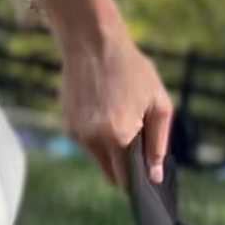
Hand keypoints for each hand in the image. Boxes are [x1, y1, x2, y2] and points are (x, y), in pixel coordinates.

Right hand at [41, 0, 172, 187]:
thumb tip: (154, 175)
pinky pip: (87, 144)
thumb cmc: (131, 70)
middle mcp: (92, 140)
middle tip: (139, 141)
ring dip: (111, 151)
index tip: (148, 177)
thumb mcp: (158, 103)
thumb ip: (158, 144)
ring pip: (98, 159)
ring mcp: (76, 134)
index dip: (139, 181)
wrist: (92, 43)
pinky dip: (98, 138)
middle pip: (111, 174)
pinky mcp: (67, 126)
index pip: (127, 179)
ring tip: (121, 117)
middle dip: (126, 167)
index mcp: (118, 136)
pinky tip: (106, 112)